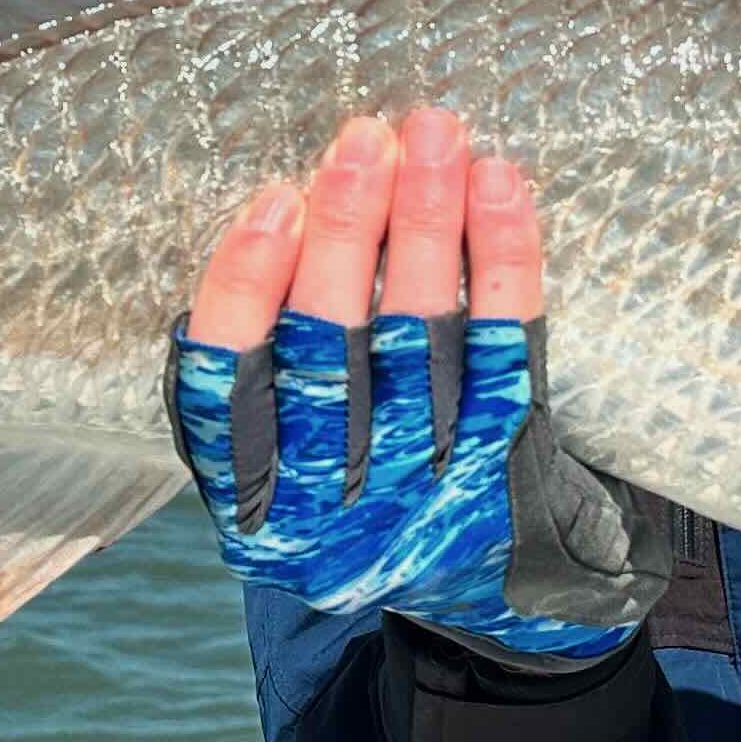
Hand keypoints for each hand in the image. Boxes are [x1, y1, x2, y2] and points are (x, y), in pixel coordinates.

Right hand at [166, 108, 654, 658]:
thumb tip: (278, 220)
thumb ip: (261, 383)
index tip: (273, 200)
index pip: (229, 390)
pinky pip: (506, 345)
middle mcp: (334, 508)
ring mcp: (427, 491)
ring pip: (420, 335)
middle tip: (365, 137)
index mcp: (255, 510)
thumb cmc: (366, 501)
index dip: (245, 287)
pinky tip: (497, 187)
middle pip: (332, 348)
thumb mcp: (283, 478)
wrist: (495, 606)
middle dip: (348, 228)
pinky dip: (504, 259)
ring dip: (427, 222)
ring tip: (432, 135)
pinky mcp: (511, 469)